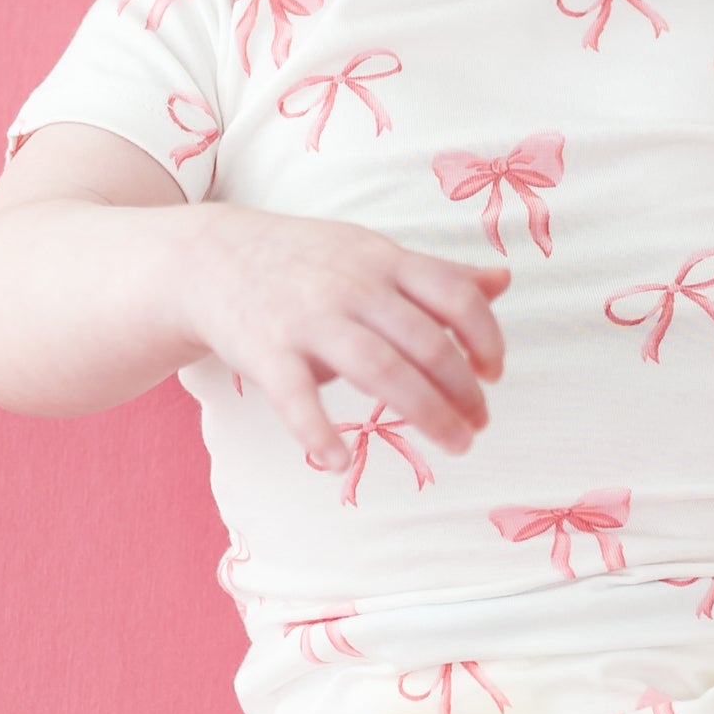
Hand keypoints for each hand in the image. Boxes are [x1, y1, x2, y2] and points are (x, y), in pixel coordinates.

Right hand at [182, 207, 509, 473]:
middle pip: (426, 343)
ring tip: (455, 445)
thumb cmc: (306, 262)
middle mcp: (352, 286)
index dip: (486, 338)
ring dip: (427, 414)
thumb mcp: (373, 253)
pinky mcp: (266, 352)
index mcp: (384, 260)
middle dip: (464, 392)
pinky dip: (318, 433)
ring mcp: (309, 319)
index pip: (455, 295)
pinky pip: (297, 399)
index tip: (494, 373)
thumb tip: (504, 279)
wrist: (210, 258)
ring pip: (381, 371)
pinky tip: (338, 460)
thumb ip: (436, 273)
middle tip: (477, 426)